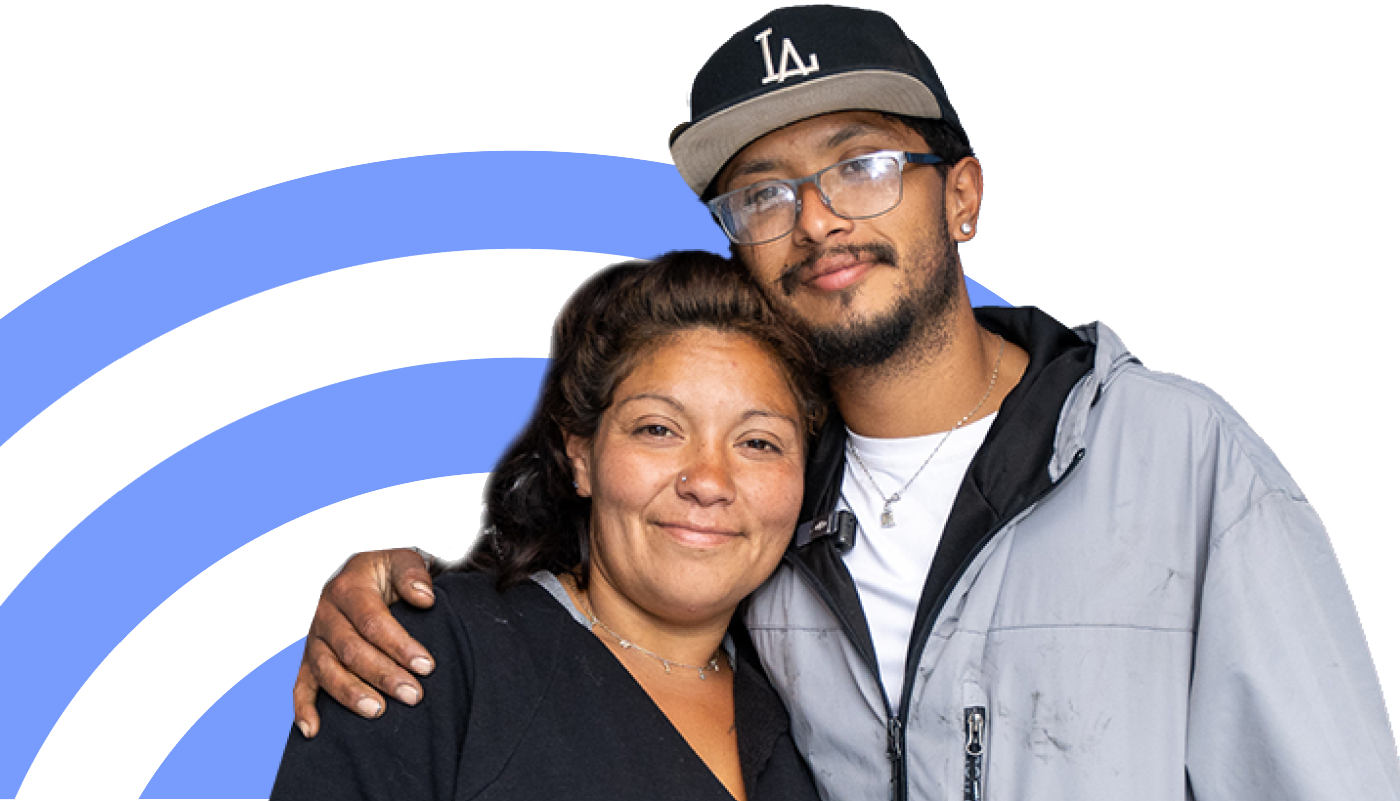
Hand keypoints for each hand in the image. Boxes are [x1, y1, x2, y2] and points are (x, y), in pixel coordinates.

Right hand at [293, 548, 436, 737]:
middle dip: (383, 675)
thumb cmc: (387, 572)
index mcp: (348, 587)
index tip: (426, 666)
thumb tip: (424, 598)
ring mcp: (314, 638)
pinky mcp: (309, 658)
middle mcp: (325, 613)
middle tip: (413, 694)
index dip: (399, 645)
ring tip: (378, 712)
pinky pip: (300, 684)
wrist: (363, 574)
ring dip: (351, 694)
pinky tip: (313, 730)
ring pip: (327, 670)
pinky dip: (303, 708)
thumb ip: (414, 573)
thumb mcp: (402, 559)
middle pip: (351, 650)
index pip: (373, 621)